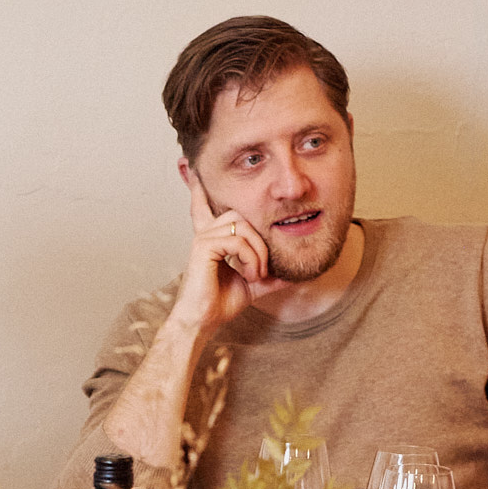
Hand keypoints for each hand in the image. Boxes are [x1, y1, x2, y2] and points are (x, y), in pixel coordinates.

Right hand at [168, 176, 280, 339]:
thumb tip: (297, 271)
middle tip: (262, 270)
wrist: (204, 321)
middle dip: (261, 242)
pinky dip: (250, 259)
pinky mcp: (203, 246)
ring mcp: (203, 238)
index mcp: (213, 237)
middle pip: (244, 214)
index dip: (199, 186)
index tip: (190, 167)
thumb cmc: (222, 302)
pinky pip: (238, 240)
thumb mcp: (256, 283)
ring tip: (256, 274)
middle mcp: (206, 233)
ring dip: (258, 252)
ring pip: (245, 226)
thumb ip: (273, 272)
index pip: (205, 205)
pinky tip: (248, 275)